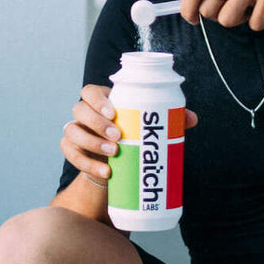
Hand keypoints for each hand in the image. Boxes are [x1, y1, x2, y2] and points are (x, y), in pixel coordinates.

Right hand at [61, 84, 197, 182]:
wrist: (117, 165)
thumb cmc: (134, 138)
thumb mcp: (149, 128)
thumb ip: (170, 120)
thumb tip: (192, 118)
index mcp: (103, 102)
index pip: (90, 91)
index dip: (97, 99)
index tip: (113, 112)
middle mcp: (85, 114)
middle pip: (79, 109)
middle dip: (96, 123)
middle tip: (118, 136)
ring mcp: (76, 132)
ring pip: (72, 131)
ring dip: (92, 142)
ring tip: (114, 153)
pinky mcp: (72, 151)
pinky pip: (71, 154)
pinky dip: (87, 164)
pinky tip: (106, 172)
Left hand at [181, 0, 263, 30]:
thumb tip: (196, 8)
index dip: (188, 9)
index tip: (191, 19)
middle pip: (208, 10)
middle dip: (220, 16)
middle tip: (237, 8)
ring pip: (227, 20)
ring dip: (240, 20)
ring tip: (253, 6)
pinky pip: (254, 24)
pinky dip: (261, 21)